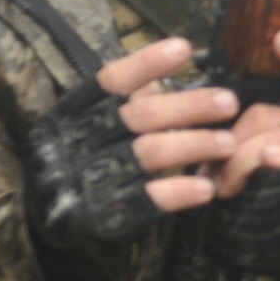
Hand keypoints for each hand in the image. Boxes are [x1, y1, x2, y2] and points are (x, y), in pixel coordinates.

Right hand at [21, 32, 279, 280]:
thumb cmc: (87, 166)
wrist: (50, 232)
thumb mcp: (96, 127)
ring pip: (146, 155)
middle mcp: (75, 144)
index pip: (110, 82)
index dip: (147, 64)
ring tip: (229, 144)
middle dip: (188, 106)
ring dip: (193, 146)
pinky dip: (177, 191)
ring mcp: (86, 181)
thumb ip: (131, 99)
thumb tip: (175, 56)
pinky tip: (206, 187)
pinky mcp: (101, 217)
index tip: (184, 48)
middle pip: (138, 117)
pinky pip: (145, 200)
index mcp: (72, 115)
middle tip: (230, 102)